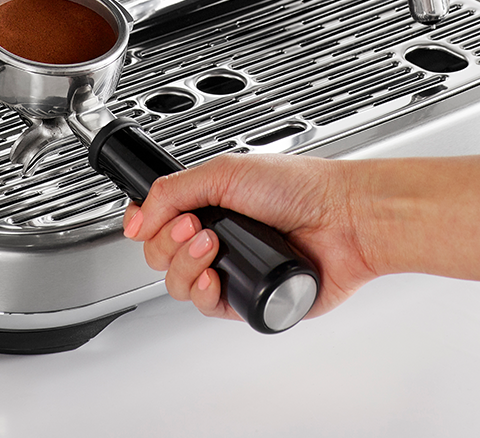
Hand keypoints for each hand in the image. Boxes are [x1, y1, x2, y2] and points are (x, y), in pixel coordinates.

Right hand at [123, 154, 374, 321]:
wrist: (343, 220)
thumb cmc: (299, 188)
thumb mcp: (225, 172)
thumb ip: (173, 190)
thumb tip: (137, 217)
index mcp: (212, 202)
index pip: (158, 219)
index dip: (146, 223)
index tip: (148, 218)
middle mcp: (219, 236)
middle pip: (161, 254)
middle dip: (168, 241)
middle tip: (194, 225)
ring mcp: (232, 269)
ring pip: (180, 284)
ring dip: (186, 266)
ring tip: (212, 245)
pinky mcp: (247, 300)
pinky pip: (208, 308)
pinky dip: (204, 293)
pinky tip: (217, 276)